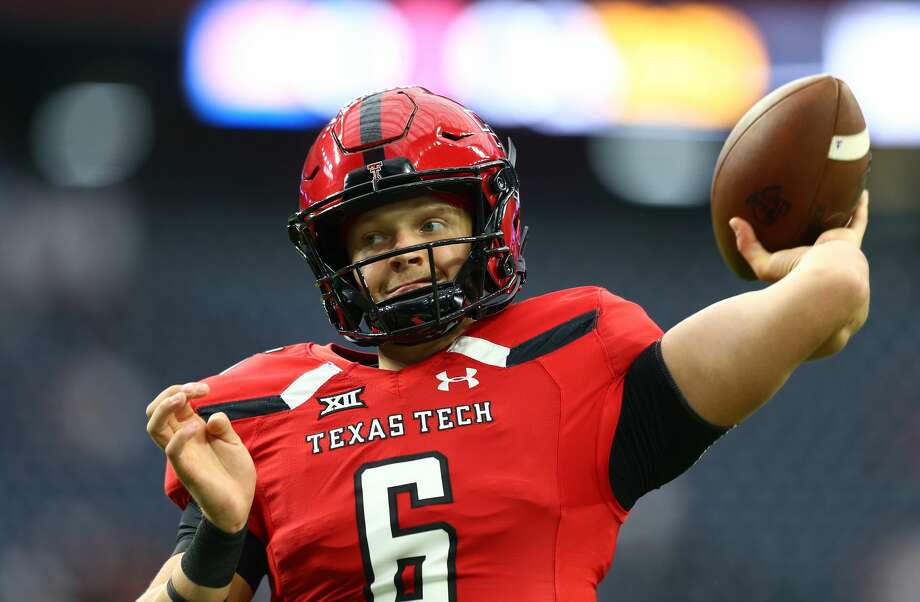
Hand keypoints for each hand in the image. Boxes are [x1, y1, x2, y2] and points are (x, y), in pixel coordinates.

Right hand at [146, 383, 255, 532]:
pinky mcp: (186, 471)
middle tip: (195, 390)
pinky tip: (198, 426)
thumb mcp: (233, 442)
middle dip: (170, 392)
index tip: (206, 389)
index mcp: (191, 430)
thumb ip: (222, 426)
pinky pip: (172, 450)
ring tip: (184, 397)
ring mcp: (181, 455)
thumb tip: (212, 416)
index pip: (173, 404)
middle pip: (155, 412)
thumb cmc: (234, 472)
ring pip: (154, 428)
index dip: (184, 389)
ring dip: (165, 407)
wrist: (240, 504)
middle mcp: (181, 440)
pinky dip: (181, 434)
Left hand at [730, 190, 869, 282]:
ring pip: (837, 224)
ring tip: (832, 193)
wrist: (827, 278)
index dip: (788, 240)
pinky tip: (859, 190)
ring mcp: (837, 246)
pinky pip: (858, 218)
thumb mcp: (763, 263)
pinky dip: (859, 205)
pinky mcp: (851, 237)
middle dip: (811, 221)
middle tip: (805, 201)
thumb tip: (733, 221)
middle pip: (814, 234)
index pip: (793, 250)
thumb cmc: (794, 273)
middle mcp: (819, 254)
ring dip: (836, 210)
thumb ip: (747, 245)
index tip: (782, 225)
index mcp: (800, 261)